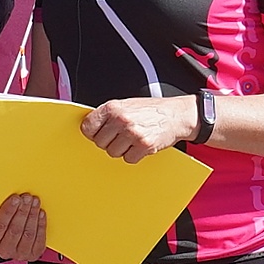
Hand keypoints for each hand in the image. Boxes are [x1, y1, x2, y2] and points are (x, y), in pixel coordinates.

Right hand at [0, 193, 47, 261]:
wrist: (5, 244)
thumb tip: (11, 198)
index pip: (0, 225)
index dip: (8, 210)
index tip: (16, 198)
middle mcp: (4, 250)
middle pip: (15, 229)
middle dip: (23, 211)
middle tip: (27, 198)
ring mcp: (19, 254)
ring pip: (28, 233)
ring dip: (33, 215)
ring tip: (35, 203)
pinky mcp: (32, 255)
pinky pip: (39, 239)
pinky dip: (41, 225)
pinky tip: (40, 214)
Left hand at [82, 96, 200, 163]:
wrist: (176, 114)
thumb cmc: (151, 110)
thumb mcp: (126, 104)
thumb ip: (108, 115)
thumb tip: (89, 128)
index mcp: (113, 107)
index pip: (87, 127)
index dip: (92, 132)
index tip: (98, 133)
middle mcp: (121, 120)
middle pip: (99, 143)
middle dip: (108, 142)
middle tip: (120, 136)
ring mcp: (132, 133)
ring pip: (113, 153)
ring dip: (121, 149)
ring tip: (132, 139)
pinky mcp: (144, 146)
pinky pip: (128, 159)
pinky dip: (134, 155)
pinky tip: (140, 145)